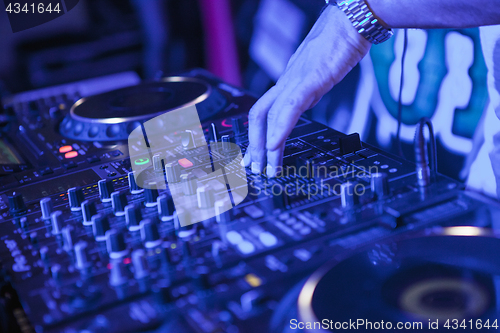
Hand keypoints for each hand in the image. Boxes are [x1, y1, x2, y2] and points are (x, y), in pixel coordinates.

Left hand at [243, 5, 371, 176]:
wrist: (351, 21)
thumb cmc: (339, 43)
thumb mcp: (319, 74)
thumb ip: (309, 89)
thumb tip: (306, 102)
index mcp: (289, 82)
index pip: (264, 111)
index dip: (256, 134)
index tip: (256, 154)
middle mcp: (287, 82)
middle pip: (259, 115)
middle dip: (255, 144)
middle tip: (255, 167)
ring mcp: (296, 80)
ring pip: (270, 114)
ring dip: (266, 144)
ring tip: (267, 166)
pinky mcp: (311, 80)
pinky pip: (290, 108)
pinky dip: (280, 128)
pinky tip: (275, 146)